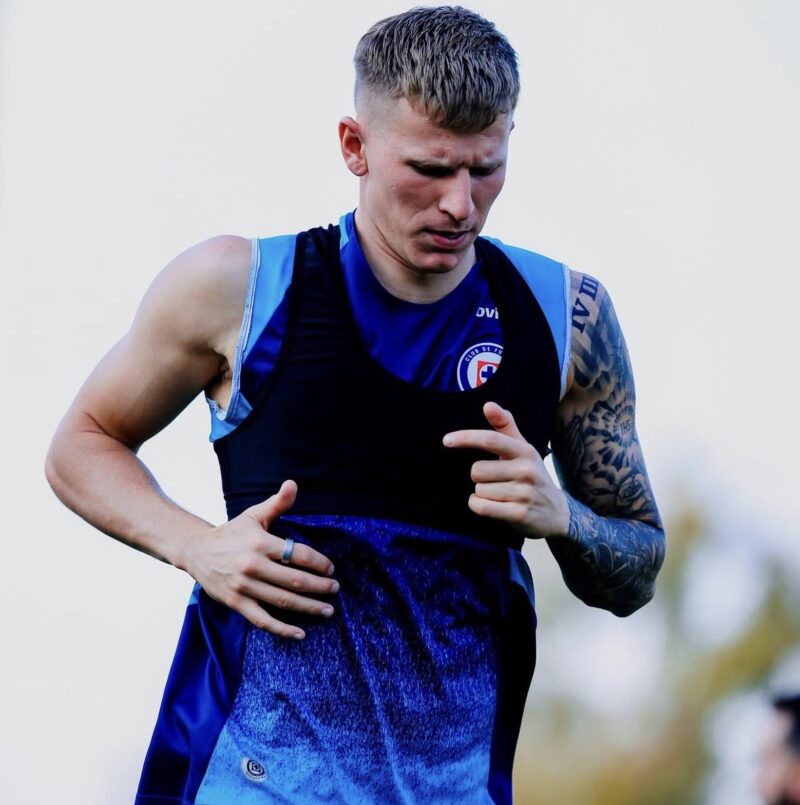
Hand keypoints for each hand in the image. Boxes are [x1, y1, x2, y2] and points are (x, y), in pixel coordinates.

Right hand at [181, 480, 338, 639]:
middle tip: (335, 589)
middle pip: (294, 580)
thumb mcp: (253, 515)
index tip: (331, 569)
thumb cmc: (231, 533)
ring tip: (327, 610)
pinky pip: (262, 620)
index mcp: (260, 543)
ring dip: (308, 607)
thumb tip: (293, 484)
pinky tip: (300, 633)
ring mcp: (244, 587)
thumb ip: (277, 503)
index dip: (318, 563)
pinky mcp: (236, 603)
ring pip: (282, 601)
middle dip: (319, 586)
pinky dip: (282, 629)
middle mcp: (253, 565)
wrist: (196, 551)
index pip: (298, 554)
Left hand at [443, 402, 569, 538]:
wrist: (557, 512)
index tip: (446, 440)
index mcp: (525, 451)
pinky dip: (478, 506)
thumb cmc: (531, 475)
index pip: (491, 440)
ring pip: (479, 490)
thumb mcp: (522, 449)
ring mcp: (524, 493)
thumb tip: (488, 405)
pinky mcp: (520, 514)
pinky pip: (482, 507)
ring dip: (482, 494)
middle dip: (479, 477)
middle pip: (477, 470)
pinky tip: (490, 505)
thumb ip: (504, 426)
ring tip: (500, 495)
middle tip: (496, 481)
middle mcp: (526, 470)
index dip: (466, 438)